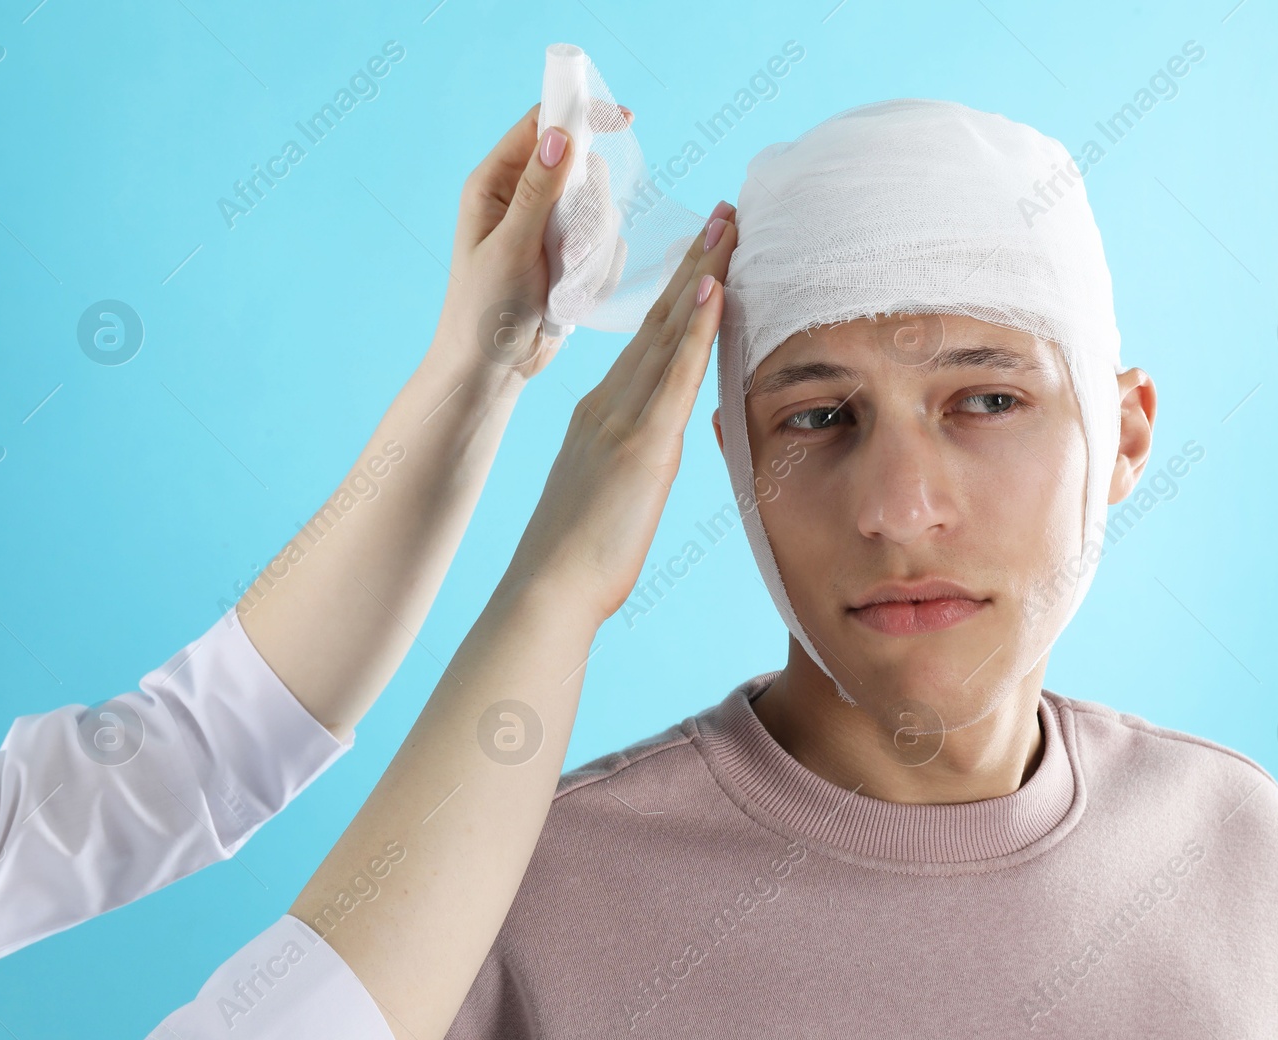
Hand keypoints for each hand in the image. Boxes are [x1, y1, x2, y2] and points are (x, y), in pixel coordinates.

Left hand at [433, 101, 631, 380]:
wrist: (492, 368)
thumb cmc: (484, 308)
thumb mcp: (510, 247)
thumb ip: (538, 191)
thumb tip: (559, 135)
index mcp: (495, 184)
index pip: (541, 127)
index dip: (579, 117)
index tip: (623, 120)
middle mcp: (523, 199)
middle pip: (582, 170)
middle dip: (588, 208)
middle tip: (569, 248)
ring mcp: (548, 229)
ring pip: (599, 211)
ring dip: (591, 246)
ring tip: (563, 279)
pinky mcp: (568, 257)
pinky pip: (604, 246)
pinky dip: (595, 270)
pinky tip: (570, 294)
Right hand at [502, 203, 737, 624]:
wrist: (548, 588)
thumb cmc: (577, 555)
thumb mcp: (608, 492)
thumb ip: (631, 458)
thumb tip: (651, 449)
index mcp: (602, 412)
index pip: (651, 339)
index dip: (680, 291)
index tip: (706, 251)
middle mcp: (609, 402)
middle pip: (660, 320)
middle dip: (695, 263)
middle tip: (726, 213)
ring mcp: (621, 418)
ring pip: (668, 332)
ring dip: (702, 275)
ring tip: (730, 227)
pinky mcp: (639, 445)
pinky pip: (674, 375)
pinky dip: (695, 329)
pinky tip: (714, 288)